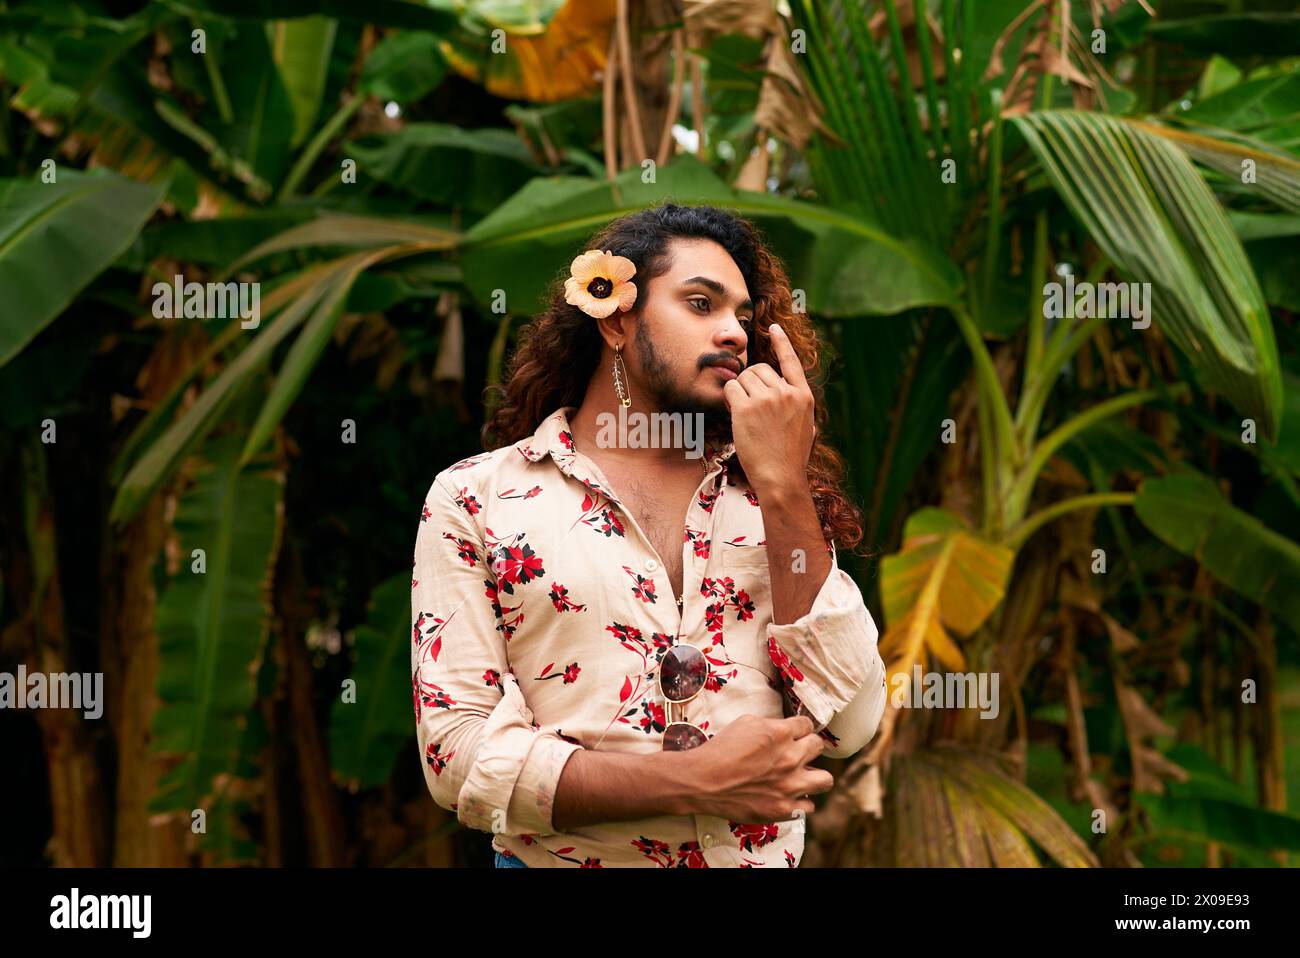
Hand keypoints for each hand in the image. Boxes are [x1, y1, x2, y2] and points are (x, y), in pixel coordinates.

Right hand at [674, 713, 832, 822]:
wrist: (703, 782)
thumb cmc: (720, 750)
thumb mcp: (745, 723)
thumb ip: (771, 725)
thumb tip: (784, 729)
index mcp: (781, 734)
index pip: (808, 725)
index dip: (800, 728)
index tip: (794, 733)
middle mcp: (791, 758)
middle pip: (818, 747)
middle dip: (808, 747)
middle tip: (797, 751)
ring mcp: (790, 786)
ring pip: (825, 779)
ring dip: (814, 775)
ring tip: (800, 775)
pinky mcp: (784, 809)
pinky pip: (808, 805)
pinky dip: (799, 800)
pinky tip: (787, 795)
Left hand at [722, 323, 814, 498]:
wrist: (781, 478)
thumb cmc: (790, 459)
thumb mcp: (805, 427)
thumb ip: (795, 405)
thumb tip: (786, 392)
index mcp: (803, 397)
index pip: (791, 361)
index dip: (782, 342)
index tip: (774, 327)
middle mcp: (786, 393)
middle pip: (759, 369)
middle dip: (750, 383)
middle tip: (749, 405)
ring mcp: (767, 399)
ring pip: (743, 378)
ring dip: (739, 392)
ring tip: (745, 416)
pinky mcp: (746, 408)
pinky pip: (731, 389)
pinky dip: (729, 399)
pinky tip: (736, 415)